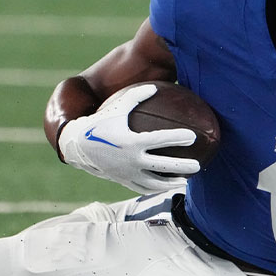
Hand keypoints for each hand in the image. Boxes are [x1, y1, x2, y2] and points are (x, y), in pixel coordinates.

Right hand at [58, 84, 199, 193]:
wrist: (77, 145)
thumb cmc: (100, 123)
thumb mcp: (117, 107)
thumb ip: (137, 95)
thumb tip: (155, 87)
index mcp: (132, 141)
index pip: (159, 140)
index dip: (176, 138)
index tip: (192, 136)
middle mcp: (132, 159)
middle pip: (163, 166)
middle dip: (182, 166)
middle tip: (198, 165)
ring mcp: (127, 172)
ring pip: (154, 182)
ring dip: (171, 183)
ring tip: (185, 182)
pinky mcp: (123, 181)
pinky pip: (142, 187)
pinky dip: (155, 188)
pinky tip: (165, 187)